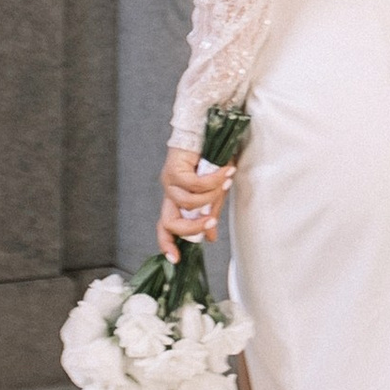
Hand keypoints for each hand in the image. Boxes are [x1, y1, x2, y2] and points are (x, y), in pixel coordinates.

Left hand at [158, 145, 226, 262]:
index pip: (165, 227)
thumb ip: (210, 213)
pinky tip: (224, 172)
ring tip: (225, 183)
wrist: (208, 129)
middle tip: (211, 223)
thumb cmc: (212, 160)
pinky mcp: (174, 168)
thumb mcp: (214, 192)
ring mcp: (169, 181)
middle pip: (169, 222)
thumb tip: (210, 238)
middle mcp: (170, 192)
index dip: (167, 244)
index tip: (176, 259)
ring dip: (210, 197)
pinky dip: (213, 181)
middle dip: (192, 228)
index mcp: (177, 201)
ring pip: (188, 203)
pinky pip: (195, 184)